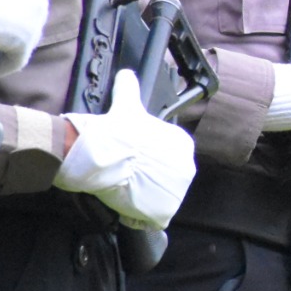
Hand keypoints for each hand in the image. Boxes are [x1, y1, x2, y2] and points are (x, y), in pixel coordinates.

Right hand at [54, 69, 199, 230]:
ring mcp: (177, 192)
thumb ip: (129, 88)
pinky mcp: (164, 211)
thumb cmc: (116, 130)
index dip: (149, 159)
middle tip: (126, 175)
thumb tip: (126, 74)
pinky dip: (142, 214)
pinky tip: (127, 205)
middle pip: (166, 177)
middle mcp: (188, 167)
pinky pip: (155, 216)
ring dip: (145, 196)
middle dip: (149, 178)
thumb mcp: (127, 105)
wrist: (102, 154)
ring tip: (125, 189)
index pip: (169, 156)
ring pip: (161, 197)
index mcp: (183, 144)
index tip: (133, 158)